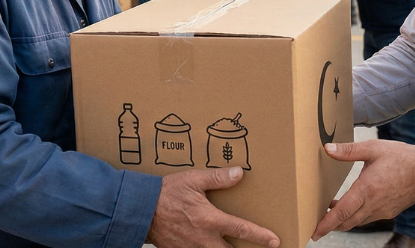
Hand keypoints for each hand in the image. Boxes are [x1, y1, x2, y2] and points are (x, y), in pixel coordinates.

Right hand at [147, 167, 279, 247]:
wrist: (140, 210)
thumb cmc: (166, 193)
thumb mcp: (193, 180)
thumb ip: (217, 178)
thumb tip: (239, 173)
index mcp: (210, 220)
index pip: (242, 230)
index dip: (261, 237)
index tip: (275, 241)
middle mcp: (204, 239)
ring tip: (231, 247)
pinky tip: (207, 244)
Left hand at [311, 140, 414, 241]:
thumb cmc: (400, 156)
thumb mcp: (372, 148)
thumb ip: (348, 151)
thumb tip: (327, 149)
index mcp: (367, 189)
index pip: (342, 212)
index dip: (326, 224)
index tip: (314, 232)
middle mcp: (374, 204)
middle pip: (347, 222)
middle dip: (330, 225)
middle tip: (316, 223)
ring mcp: (383, 211)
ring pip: (357, 221)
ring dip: (343, 219)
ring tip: (331, 210)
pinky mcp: (389, 212)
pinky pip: (368, 218)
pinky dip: (356, 215)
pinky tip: (352, 205)